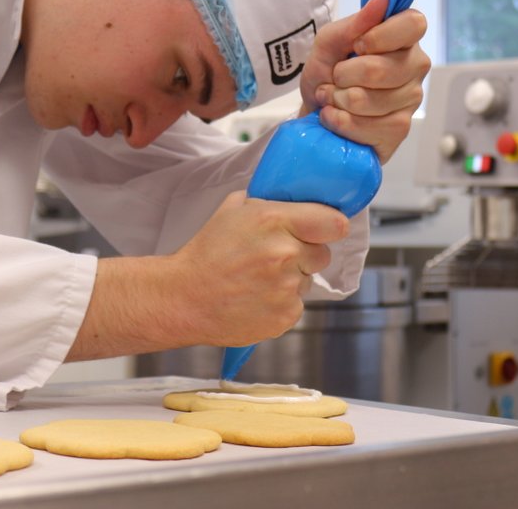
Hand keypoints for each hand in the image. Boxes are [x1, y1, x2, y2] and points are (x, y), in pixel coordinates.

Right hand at [66, 191, 348, 359]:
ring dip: (291, 279)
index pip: (333, 223)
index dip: (331, 226)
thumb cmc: (206, 252)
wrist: (184, 297)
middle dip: (305, 253)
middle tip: (276, 256)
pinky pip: (296, 305)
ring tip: (258, 279)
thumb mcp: (232, 210)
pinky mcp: (285, 316)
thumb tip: (292, 200)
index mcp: (274, 220)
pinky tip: (256, 297)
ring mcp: (287, 288)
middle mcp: (285, 253)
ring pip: (308, 280)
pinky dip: (281, 303)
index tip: (326, 229)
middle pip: (323, 253)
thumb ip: (266, 202)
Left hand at [298, 0, 429, 162]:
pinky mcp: (400, 129)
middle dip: (343, 75)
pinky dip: (340, 122)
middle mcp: (415, 66)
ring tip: (334, 97)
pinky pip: (366, 127)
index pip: (414, 25)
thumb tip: (381, 1)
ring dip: (337, 100)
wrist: (316, 110)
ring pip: (369, 101)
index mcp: (404, 37)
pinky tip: (337, 117)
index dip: (379, 36)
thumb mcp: (328, 42)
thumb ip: (352, 24)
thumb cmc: (327, 71)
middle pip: (381, 69)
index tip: (357, 46)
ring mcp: (411, 99)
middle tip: (336, 77)